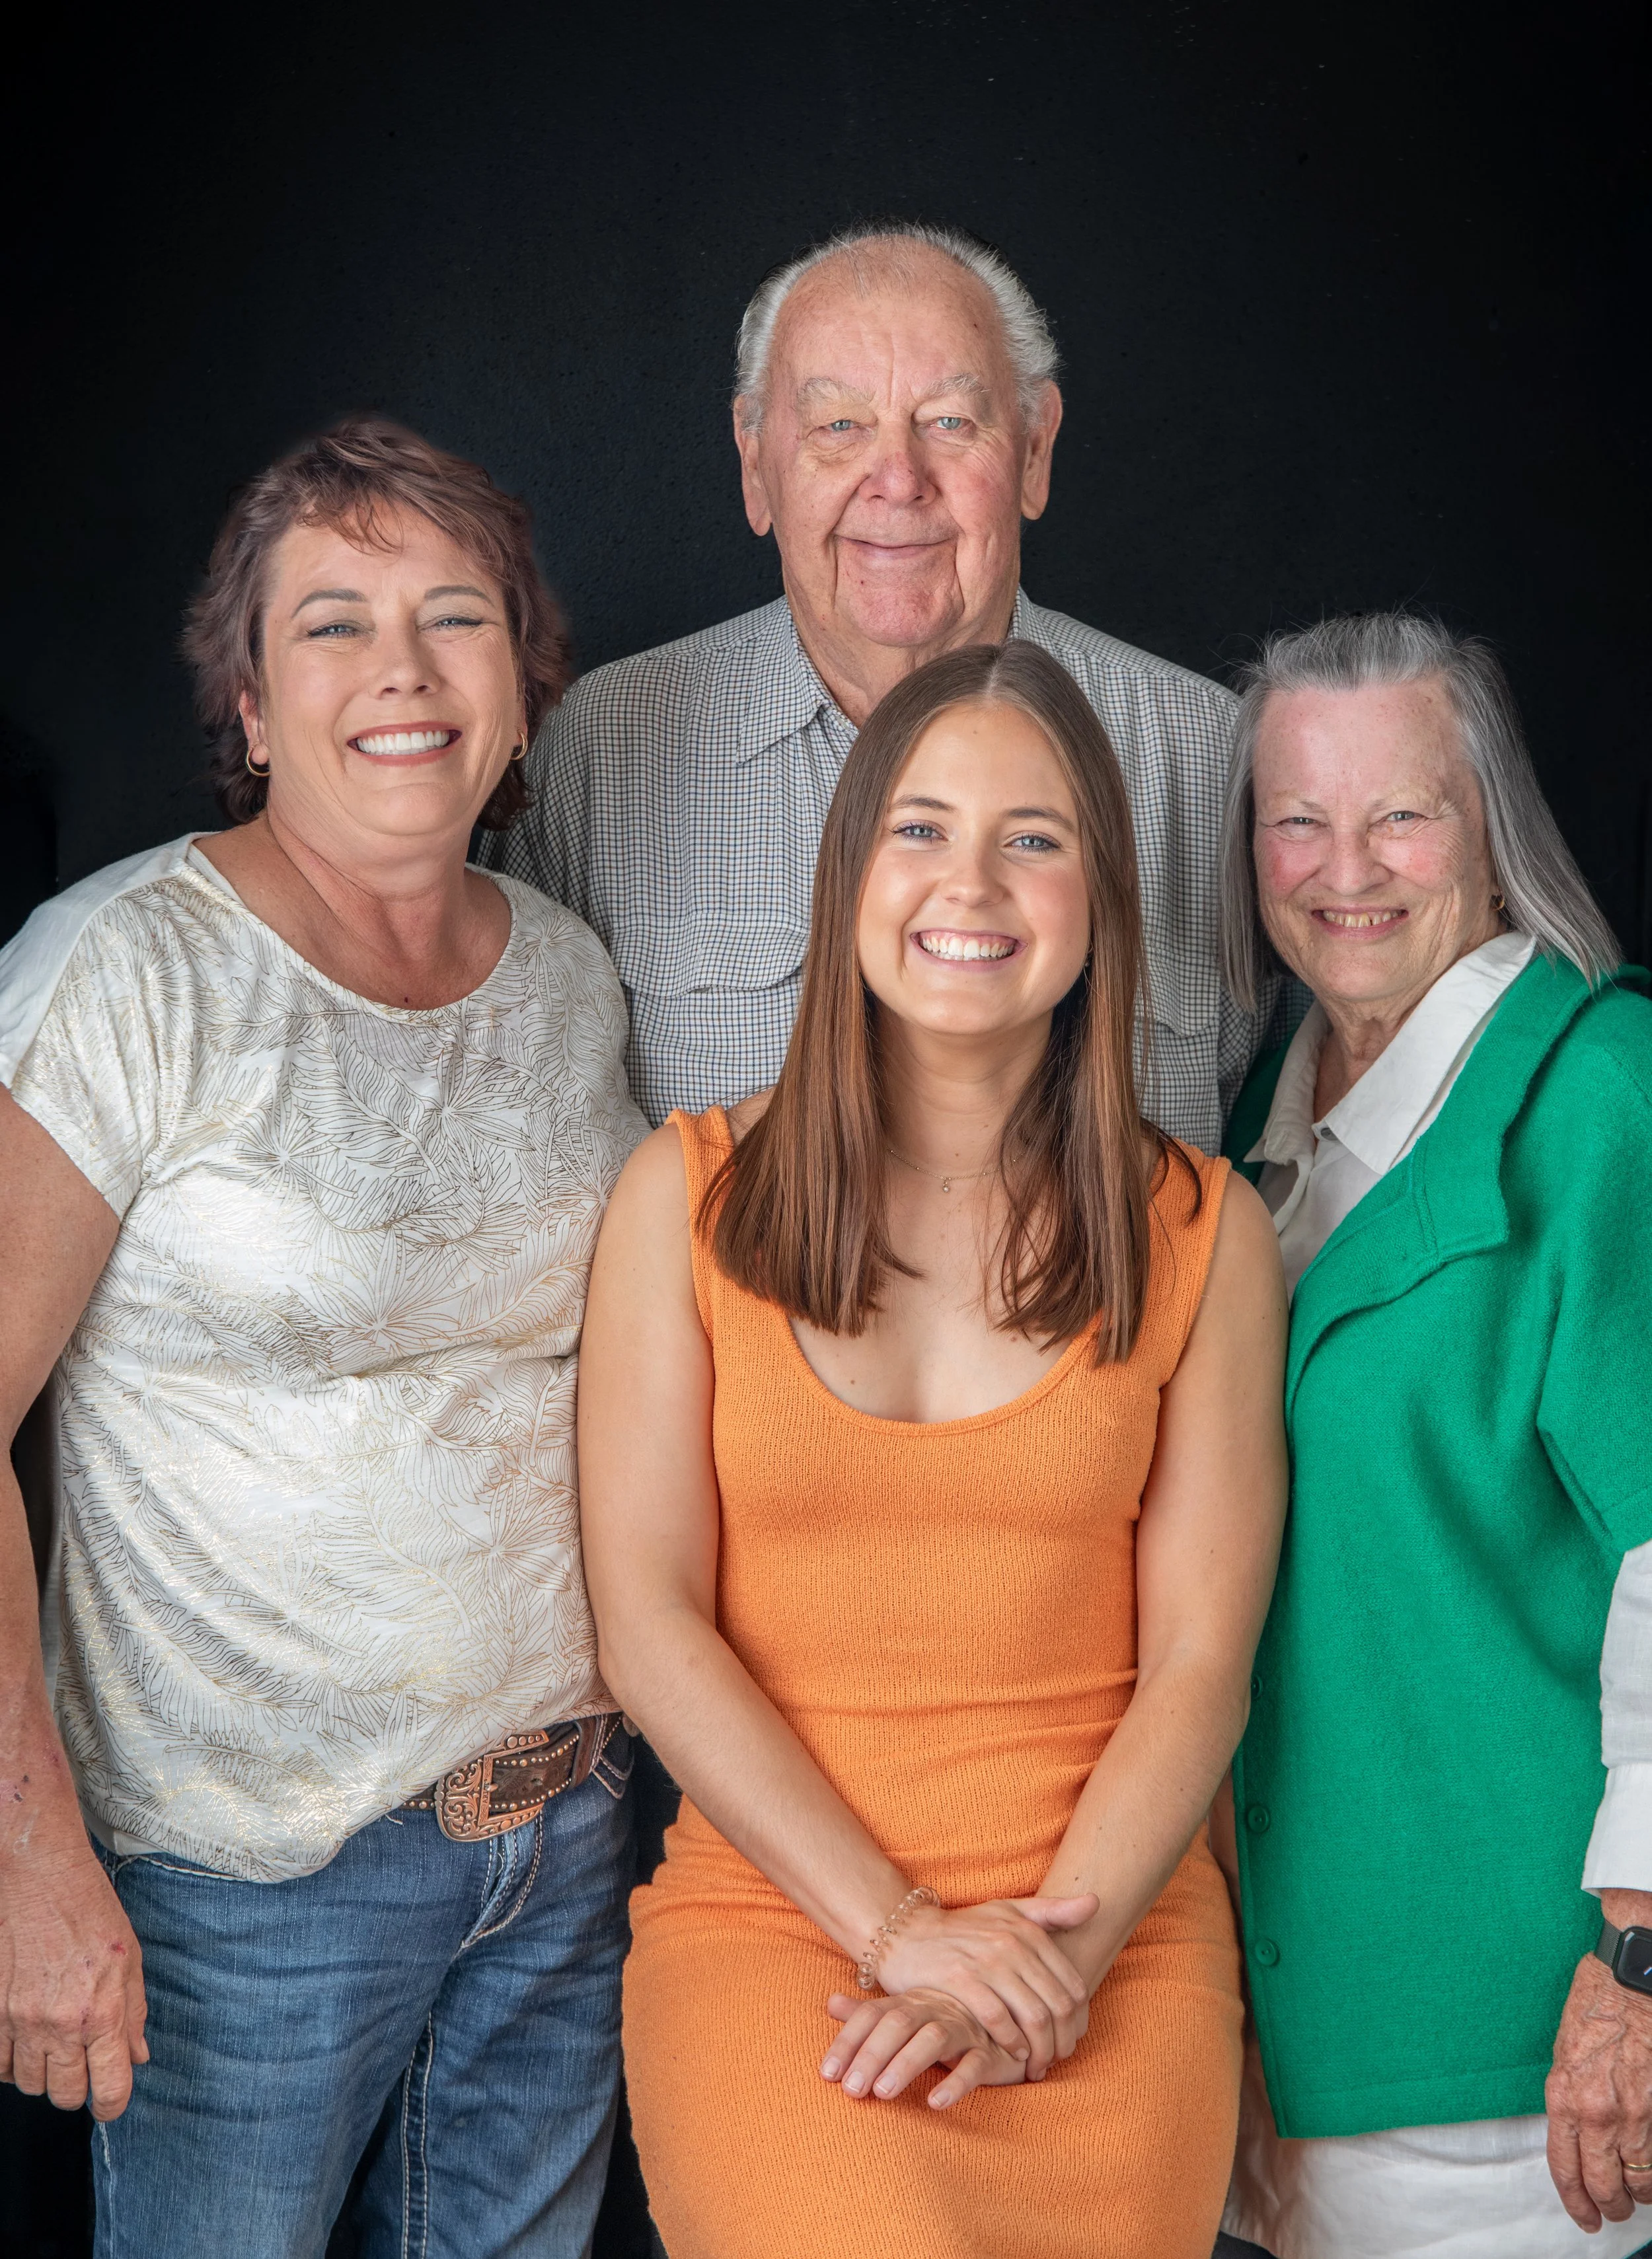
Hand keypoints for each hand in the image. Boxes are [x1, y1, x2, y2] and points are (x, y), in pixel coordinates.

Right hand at [0, 1834, 147, 2118]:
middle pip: (65, 2094)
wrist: (39, 1876)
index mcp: (102, 2012)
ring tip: (53, 2046)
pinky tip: (23, 2040)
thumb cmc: (89, 1909)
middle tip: (81, 2065)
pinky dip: (10, 2061)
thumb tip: (138, 2055)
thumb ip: (134, 2012)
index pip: (109, 2088)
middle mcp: (59, 2025)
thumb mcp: (130, 1957)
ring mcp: (19, 2021)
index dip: (112, 2104)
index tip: (110, 2103)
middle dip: (77, 2088)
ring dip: (43, 2073)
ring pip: (28, 2084)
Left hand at [822, 1987, 1031, 2108]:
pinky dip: (955, 2082)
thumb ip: (868, 2014)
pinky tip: (935, 2101)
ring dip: (905, 2064)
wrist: (1006, 2023)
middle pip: (898, 2023)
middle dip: (872, 2054)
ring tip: (883, 2093)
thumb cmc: (944, 2022)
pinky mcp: (989, 2052)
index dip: (847, 2041)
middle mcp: (934, 2009)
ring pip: (933, 2039)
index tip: (826, 2074)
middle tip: (851, 2090)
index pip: (871, 2015)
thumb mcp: (905, 2015)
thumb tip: (830, 2002)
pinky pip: (974, 2065)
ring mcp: (963, 2028)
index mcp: (909, 2001)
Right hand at [872, 1894, 1095, 2080]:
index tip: (1071, 2040)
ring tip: (1038, 2066)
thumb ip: (1053, 1911)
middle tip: (1058, 2060)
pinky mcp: (960, 1979)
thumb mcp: (1008, 1912)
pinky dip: (1012, 2042)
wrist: (907, 1934)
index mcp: (1028, 1930)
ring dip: (1042, 2050)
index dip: (1079, 2021)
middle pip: (1058, 2005)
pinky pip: (999, 2019)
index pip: (1073, 1985)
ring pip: (1034, 2016)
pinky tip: (1014, 2053)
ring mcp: (986, 1960)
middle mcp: (1011, 1943)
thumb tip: (1096, 1903)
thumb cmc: (964, 1928)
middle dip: (1064, 2042)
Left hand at [1547, 1947, 1651, 2230]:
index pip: (1564, 2167)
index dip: (1574, 2200)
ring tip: (1637, 2193)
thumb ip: (1570, 2099)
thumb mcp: (1564, 2055)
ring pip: (1638, 2177)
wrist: (1630, 1981)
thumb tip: (1577, 2133)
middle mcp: (1596, 2111)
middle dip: (1609, 2206)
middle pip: (1603, 2184)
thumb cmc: (1594, 2007)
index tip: (1584, 2216)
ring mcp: (1632, 2112)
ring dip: (1638, 2193)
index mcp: (1563, 2096)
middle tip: (1612, 2211)